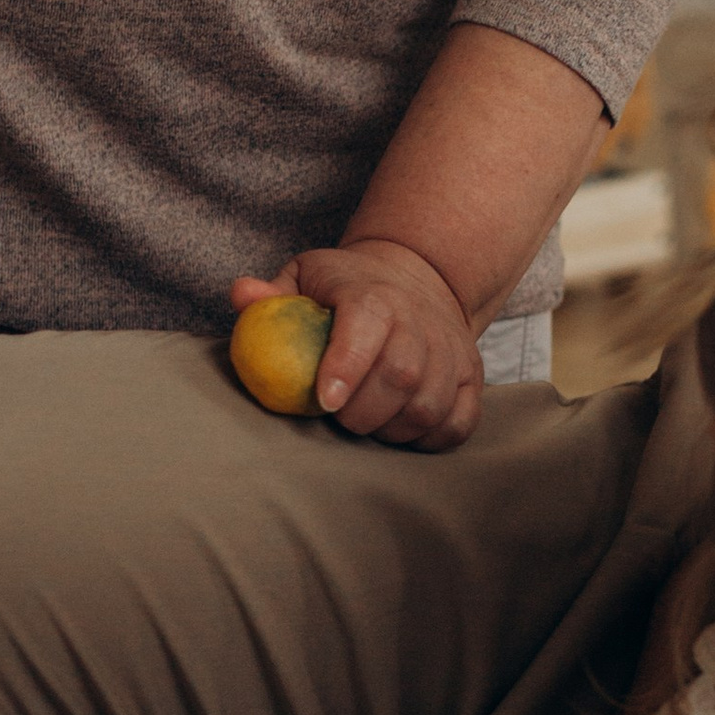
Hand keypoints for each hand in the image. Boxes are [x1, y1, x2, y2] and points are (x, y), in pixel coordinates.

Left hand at [230, 242, 481, 450]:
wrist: (417, 277)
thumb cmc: (347, 288)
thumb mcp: (308, 275)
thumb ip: (274, 291)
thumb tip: (242, 296)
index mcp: (374, 294)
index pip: (366, 325)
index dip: (345, 366)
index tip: (323, 400)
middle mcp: (419, 320)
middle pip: (401, 375)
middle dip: (363, 412)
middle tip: (339, 418)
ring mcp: (451, 350)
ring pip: (431, 404)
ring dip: (393, 429)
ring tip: (367, 424)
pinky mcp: (472, 377)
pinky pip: (461, 422)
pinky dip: (429, 439)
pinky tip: (400, 432)